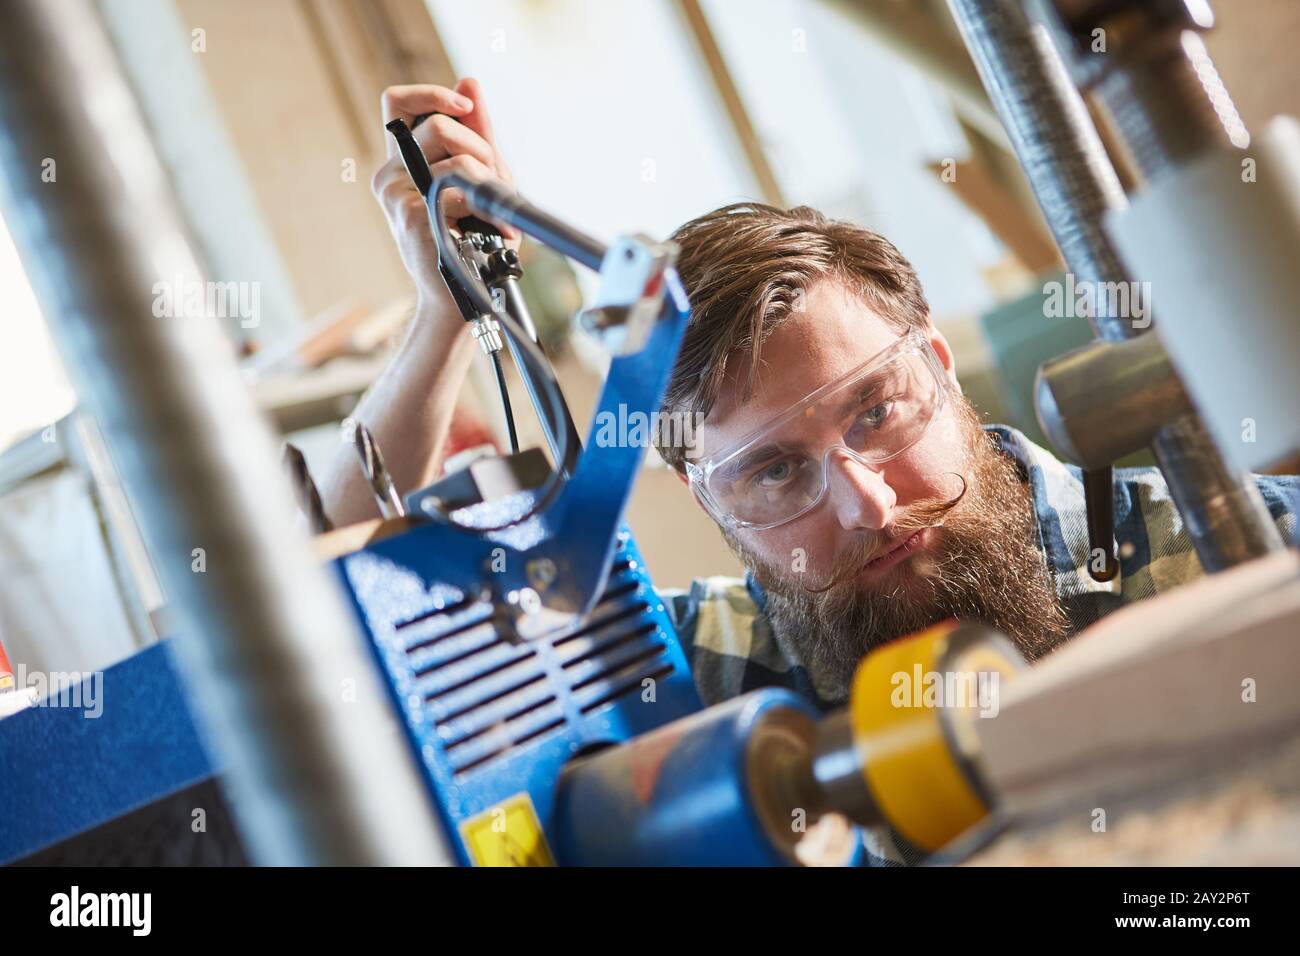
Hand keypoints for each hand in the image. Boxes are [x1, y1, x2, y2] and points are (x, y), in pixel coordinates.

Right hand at [371, 78, 517, 314]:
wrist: (463, 296)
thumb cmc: (473, 241)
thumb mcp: (481, 178)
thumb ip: (476, 132)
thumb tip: (469, 81)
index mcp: (401, 163)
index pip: (397, 102)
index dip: (431, 93)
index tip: (465, 105)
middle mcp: (390, 175)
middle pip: (436, 124)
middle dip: (480, 144)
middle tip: (495, 175)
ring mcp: (396, 194)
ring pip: (452, 153)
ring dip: (488, 174)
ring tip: (497, 206)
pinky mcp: (411, 214)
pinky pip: (460, 186)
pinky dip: (489, 204)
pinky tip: (496, 228)